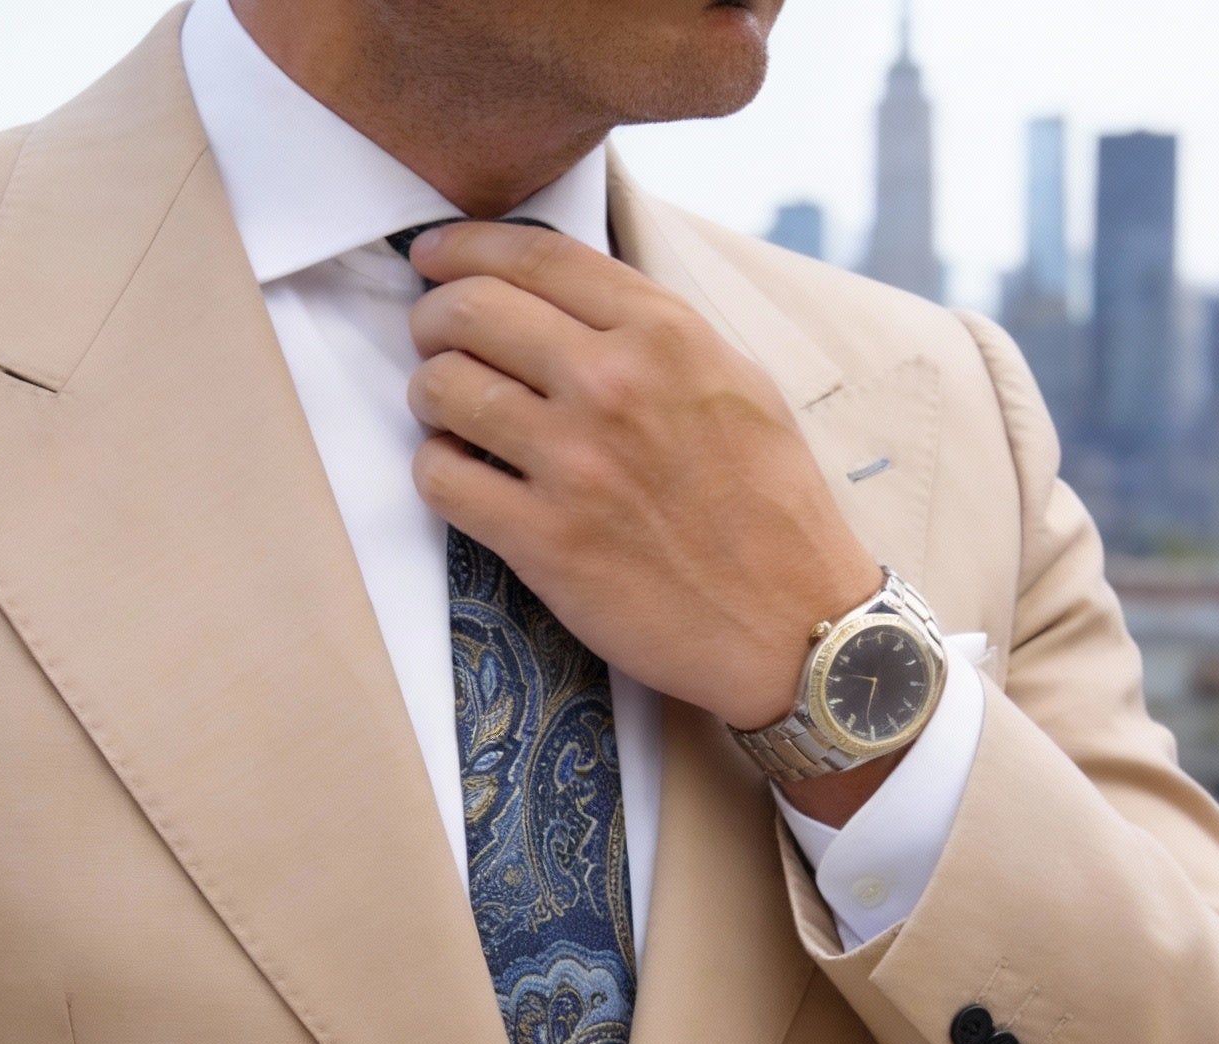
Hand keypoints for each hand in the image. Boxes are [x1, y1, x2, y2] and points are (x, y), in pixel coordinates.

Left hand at [402, 220, 882, 737]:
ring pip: (442, 389)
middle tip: (430, 338)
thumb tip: (571, 303)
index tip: (434, 255)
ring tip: (445, 413)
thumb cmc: (768, 507)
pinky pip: (441, 480)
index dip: (466, 246)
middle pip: (472, 310)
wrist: (790, 622)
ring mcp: (574, 464)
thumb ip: (654, 335)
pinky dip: (434, 470)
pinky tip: (458, 475)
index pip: (536, 255)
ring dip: (428, 395)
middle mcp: (614, 385)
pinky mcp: (543, 541)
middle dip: (432, 317)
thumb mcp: (734, 383)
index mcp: (665, 334)